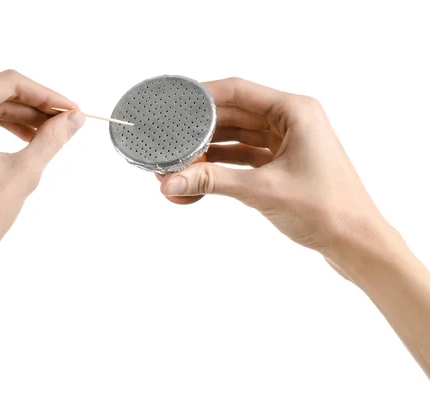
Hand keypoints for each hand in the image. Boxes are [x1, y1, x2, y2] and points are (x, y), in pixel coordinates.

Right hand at [158, 78, 389, 274]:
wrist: (357, 242)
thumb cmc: (327, 209)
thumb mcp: (262, 190)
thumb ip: (213, 182)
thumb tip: (171, 182)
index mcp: (295, 112)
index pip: (239, 91)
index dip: (204, 95)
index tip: (175, 102)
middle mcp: (292, 121)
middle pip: (236, 112)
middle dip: (203, 126)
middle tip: (172, 137)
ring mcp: (288, 142)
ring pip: (239, 134)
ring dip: (212, 145)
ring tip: (182, 155)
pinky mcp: (284, 163)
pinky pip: (246, 154)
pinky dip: (225, 161)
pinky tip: (203, 169)